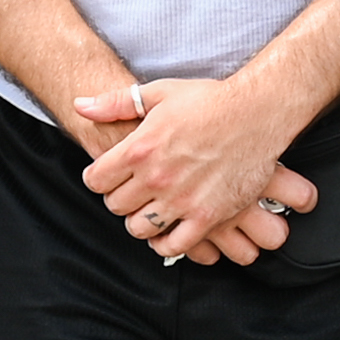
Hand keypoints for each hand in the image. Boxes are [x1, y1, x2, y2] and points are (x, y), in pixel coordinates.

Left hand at [72, 72, 320, 264]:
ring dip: (141, 220)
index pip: (95, 181)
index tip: (109, 177)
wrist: (258, 112)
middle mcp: (156, 177)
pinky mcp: (207, 216)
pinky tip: (168, 231)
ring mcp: (182, 200)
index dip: (99, 178)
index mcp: (140, 148)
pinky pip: (173, 246)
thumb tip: (81, 106)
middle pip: (115, 206)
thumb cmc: (211, 101)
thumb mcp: (159, 93)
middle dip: (120, 198)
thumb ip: (116, 103)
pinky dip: (166, 243)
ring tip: (151, 209)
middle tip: (133, 191)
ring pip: (139, 228)